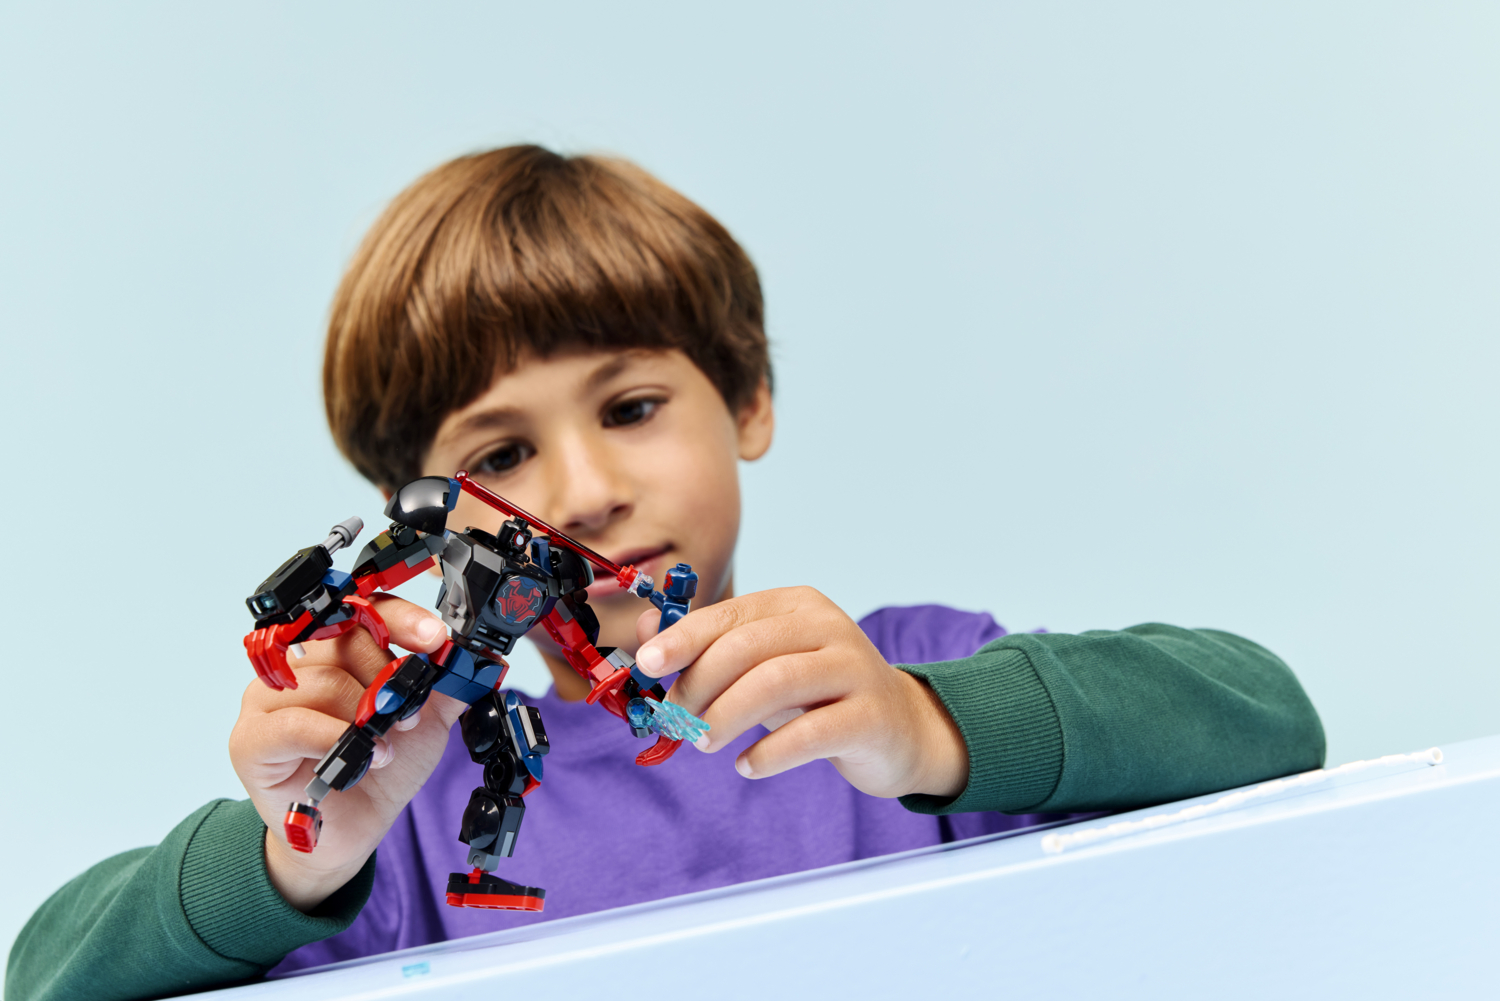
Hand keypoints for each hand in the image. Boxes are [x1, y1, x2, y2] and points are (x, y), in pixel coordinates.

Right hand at [229, 595, 464, 911]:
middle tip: (413, 713)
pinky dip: (339, 738)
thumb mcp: (425, 723)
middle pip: (344, 640)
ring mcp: (265, 701)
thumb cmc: (377, 771)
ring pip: (325, 681)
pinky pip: (296, 724)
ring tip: (390, 742)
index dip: (400, 618)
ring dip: (368, 711)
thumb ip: (444, 687)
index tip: (435, 638)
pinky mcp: (251, 741)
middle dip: (390, 674)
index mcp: (332, 651)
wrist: (351, 833)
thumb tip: (473, 657)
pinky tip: (368, 757)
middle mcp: (295, 667)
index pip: (361, 612)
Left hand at [633, 587, 968, 799]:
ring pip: (775, 683)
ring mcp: (854, 669)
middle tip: (677, 720)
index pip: (730, 615)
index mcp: (797, 605)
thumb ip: (707, 648)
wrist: (899, 729)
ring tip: (703, 742)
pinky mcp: (870, 716)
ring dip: (726, 715)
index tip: (647, 666)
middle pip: (747, 648)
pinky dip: (768, 753)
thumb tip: (644, 635)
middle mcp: (829, 626)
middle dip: (700, 685)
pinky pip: (810, 733)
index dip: (683, 639)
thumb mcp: (762, 666)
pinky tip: (747, 766)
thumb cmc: (818, 696)